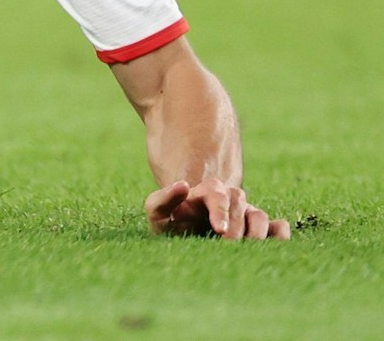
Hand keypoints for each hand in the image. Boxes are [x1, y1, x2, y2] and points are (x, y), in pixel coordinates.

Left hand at [145, 177, 290, 239]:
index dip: (221, 209)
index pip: (217, 193)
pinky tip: (272, 247)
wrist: (185, 232)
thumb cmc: (170, 222)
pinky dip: (280, 235)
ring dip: (256, 233)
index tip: (219, 229)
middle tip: (227, 245)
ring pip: (260, 215)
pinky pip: (279, 227)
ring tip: (246, 251)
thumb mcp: (157, 211)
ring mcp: (246, 214)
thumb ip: (162, 199)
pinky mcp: (260, 230)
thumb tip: (184, 186)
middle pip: (239, 203)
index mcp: (205, 194)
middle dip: (234, 226)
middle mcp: (229, 201)